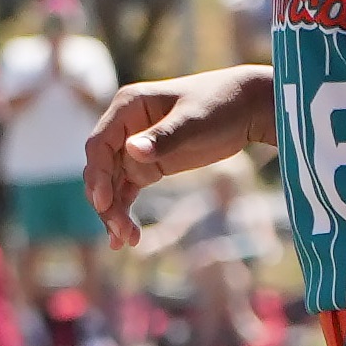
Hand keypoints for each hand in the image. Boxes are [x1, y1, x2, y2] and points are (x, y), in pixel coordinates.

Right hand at [85, 65, 268, 237]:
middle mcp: (124, 127)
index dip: (98, 175)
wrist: (247, 107)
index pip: (99, 144)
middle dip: (106, 201)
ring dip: (114, 212)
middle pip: (101, 169)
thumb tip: (131, 150)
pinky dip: (124, 210)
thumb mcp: (195, 121)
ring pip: (111, 184)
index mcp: (128, 107)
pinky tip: (128, 236)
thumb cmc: (221, 104)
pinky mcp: (147, 165)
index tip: (104, 203)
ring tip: (127, 241)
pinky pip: (126, 190)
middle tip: (121, 233)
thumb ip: (164, 137)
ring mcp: (133, 148)